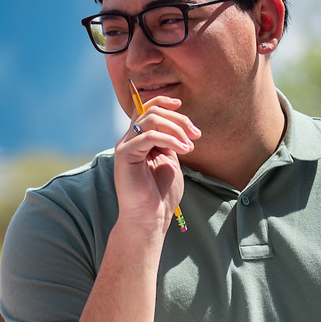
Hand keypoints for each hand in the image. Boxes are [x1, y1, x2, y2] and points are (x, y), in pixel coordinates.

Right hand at [113, 95, 197, 232]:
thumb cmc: (160, 195)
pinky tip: (183, 149)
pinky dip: (170, 139)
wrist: (150, 219)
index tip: (181, 104)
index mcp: (139, 141)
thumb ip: (169, 142)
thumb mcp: (170, 161)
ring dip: (176, 128)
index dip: (163, 102)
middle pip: (151, 112)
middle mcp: (129, 140)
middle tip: (195, 134)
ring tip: (190, 145)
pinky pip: (149, 136)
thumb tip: (178, 124)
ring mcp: (124, 146)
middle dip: (178, 119)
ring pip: (150, 119)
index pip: (146, 110)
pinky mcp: (124, 155)